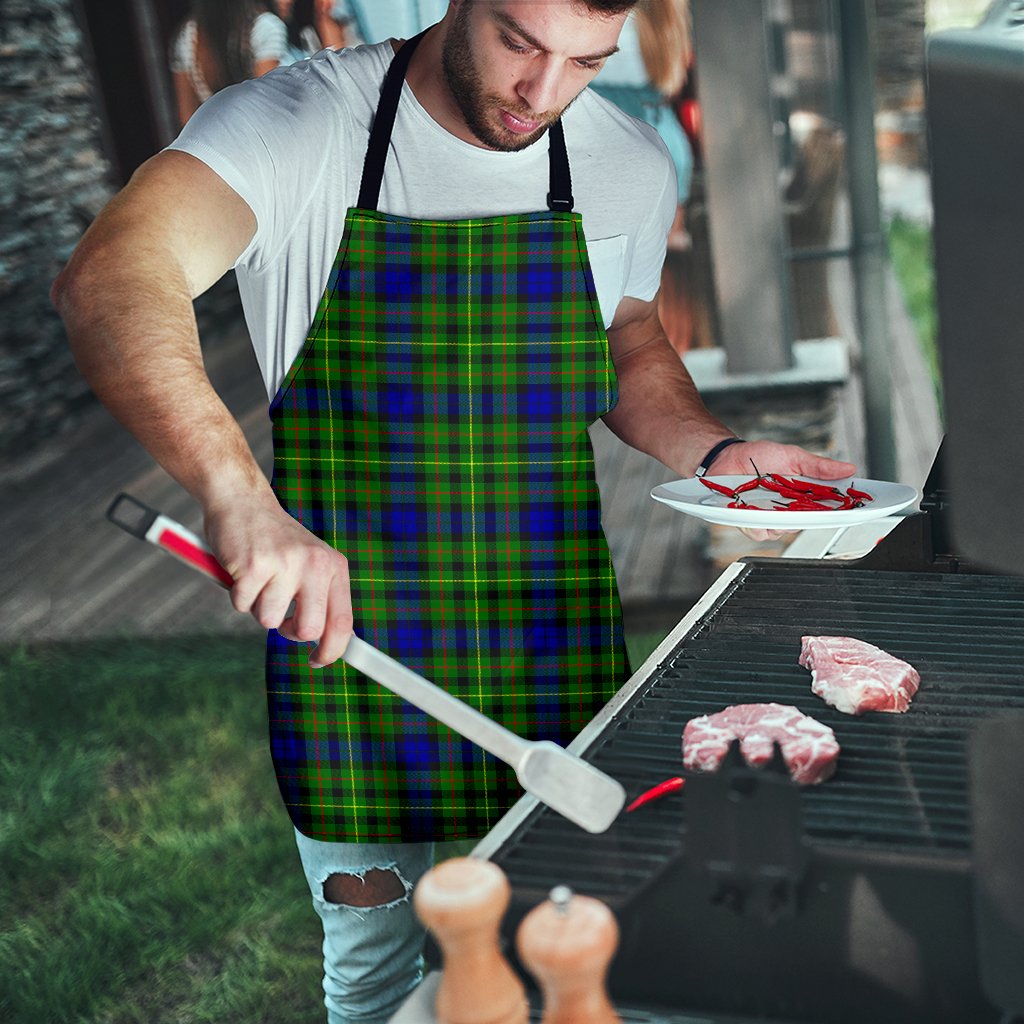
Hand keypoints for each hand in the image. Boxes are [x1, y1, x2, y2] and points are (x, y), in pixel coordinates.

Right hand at [203, 493, 352, 666]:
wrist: (243, 501)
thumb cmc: (275, 540)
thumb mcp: (310, 562)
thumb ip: (321, 597)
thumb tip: (328, 643)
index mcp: (334, 566)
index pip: (343, 622)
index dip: (332, 650)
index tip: (319, 661)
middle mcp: (315, 564)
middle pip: (309, 630)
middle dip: (289, 632)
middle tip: (280, 616)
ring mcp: (285, 564)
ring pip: (269, 620)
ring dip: (258, 607)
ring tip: (259, 579)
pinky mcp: (254, 566)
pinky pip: (242, 605)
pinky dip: (237, 594)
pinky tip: (242, 570)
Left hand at [707, 440, 856, 542]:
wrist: (727, 457)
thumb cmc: (759, 457)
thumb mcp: (793, 456)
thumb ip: (819, 466)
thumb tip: (848, 468)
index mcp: (804, 495)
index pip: (829, 508)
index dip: (843, 511)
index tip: (857, 508)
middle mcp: (789, 510)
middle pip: (809, 523)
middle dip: (810, 515)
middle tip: (805, 502)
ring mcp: (770, 518)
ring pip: (784, 531)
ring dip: (780, 518)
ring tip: (771, 499)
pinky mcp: (751, 523)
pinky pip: (760, 532)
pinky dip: (758, 522)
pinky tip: (753, 509)